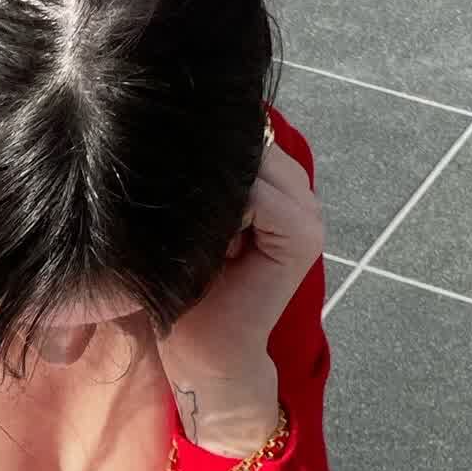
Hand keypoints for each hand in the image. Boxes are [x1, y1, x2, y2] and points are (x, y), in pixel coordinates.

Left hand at [157, 135, 321, 448]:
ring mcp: (306, 210)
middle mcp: (296, 189)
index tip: (165, 178)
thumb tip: (169, 116)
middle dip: (206, 164)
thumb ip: (195, 173)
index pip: (237, 130)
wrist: (201, 353)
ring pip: (252, 162)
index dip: (197, 144)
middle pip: (246, 140)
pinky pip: (259, 194)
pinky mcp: (303, 235)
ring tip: (194, 231)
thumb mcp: (184, 218)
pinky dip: (227, 212)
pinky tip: (209, 242)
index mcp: (272, 181)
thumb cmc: (181, 286)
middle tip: (177, 212)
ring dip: (214, 190)